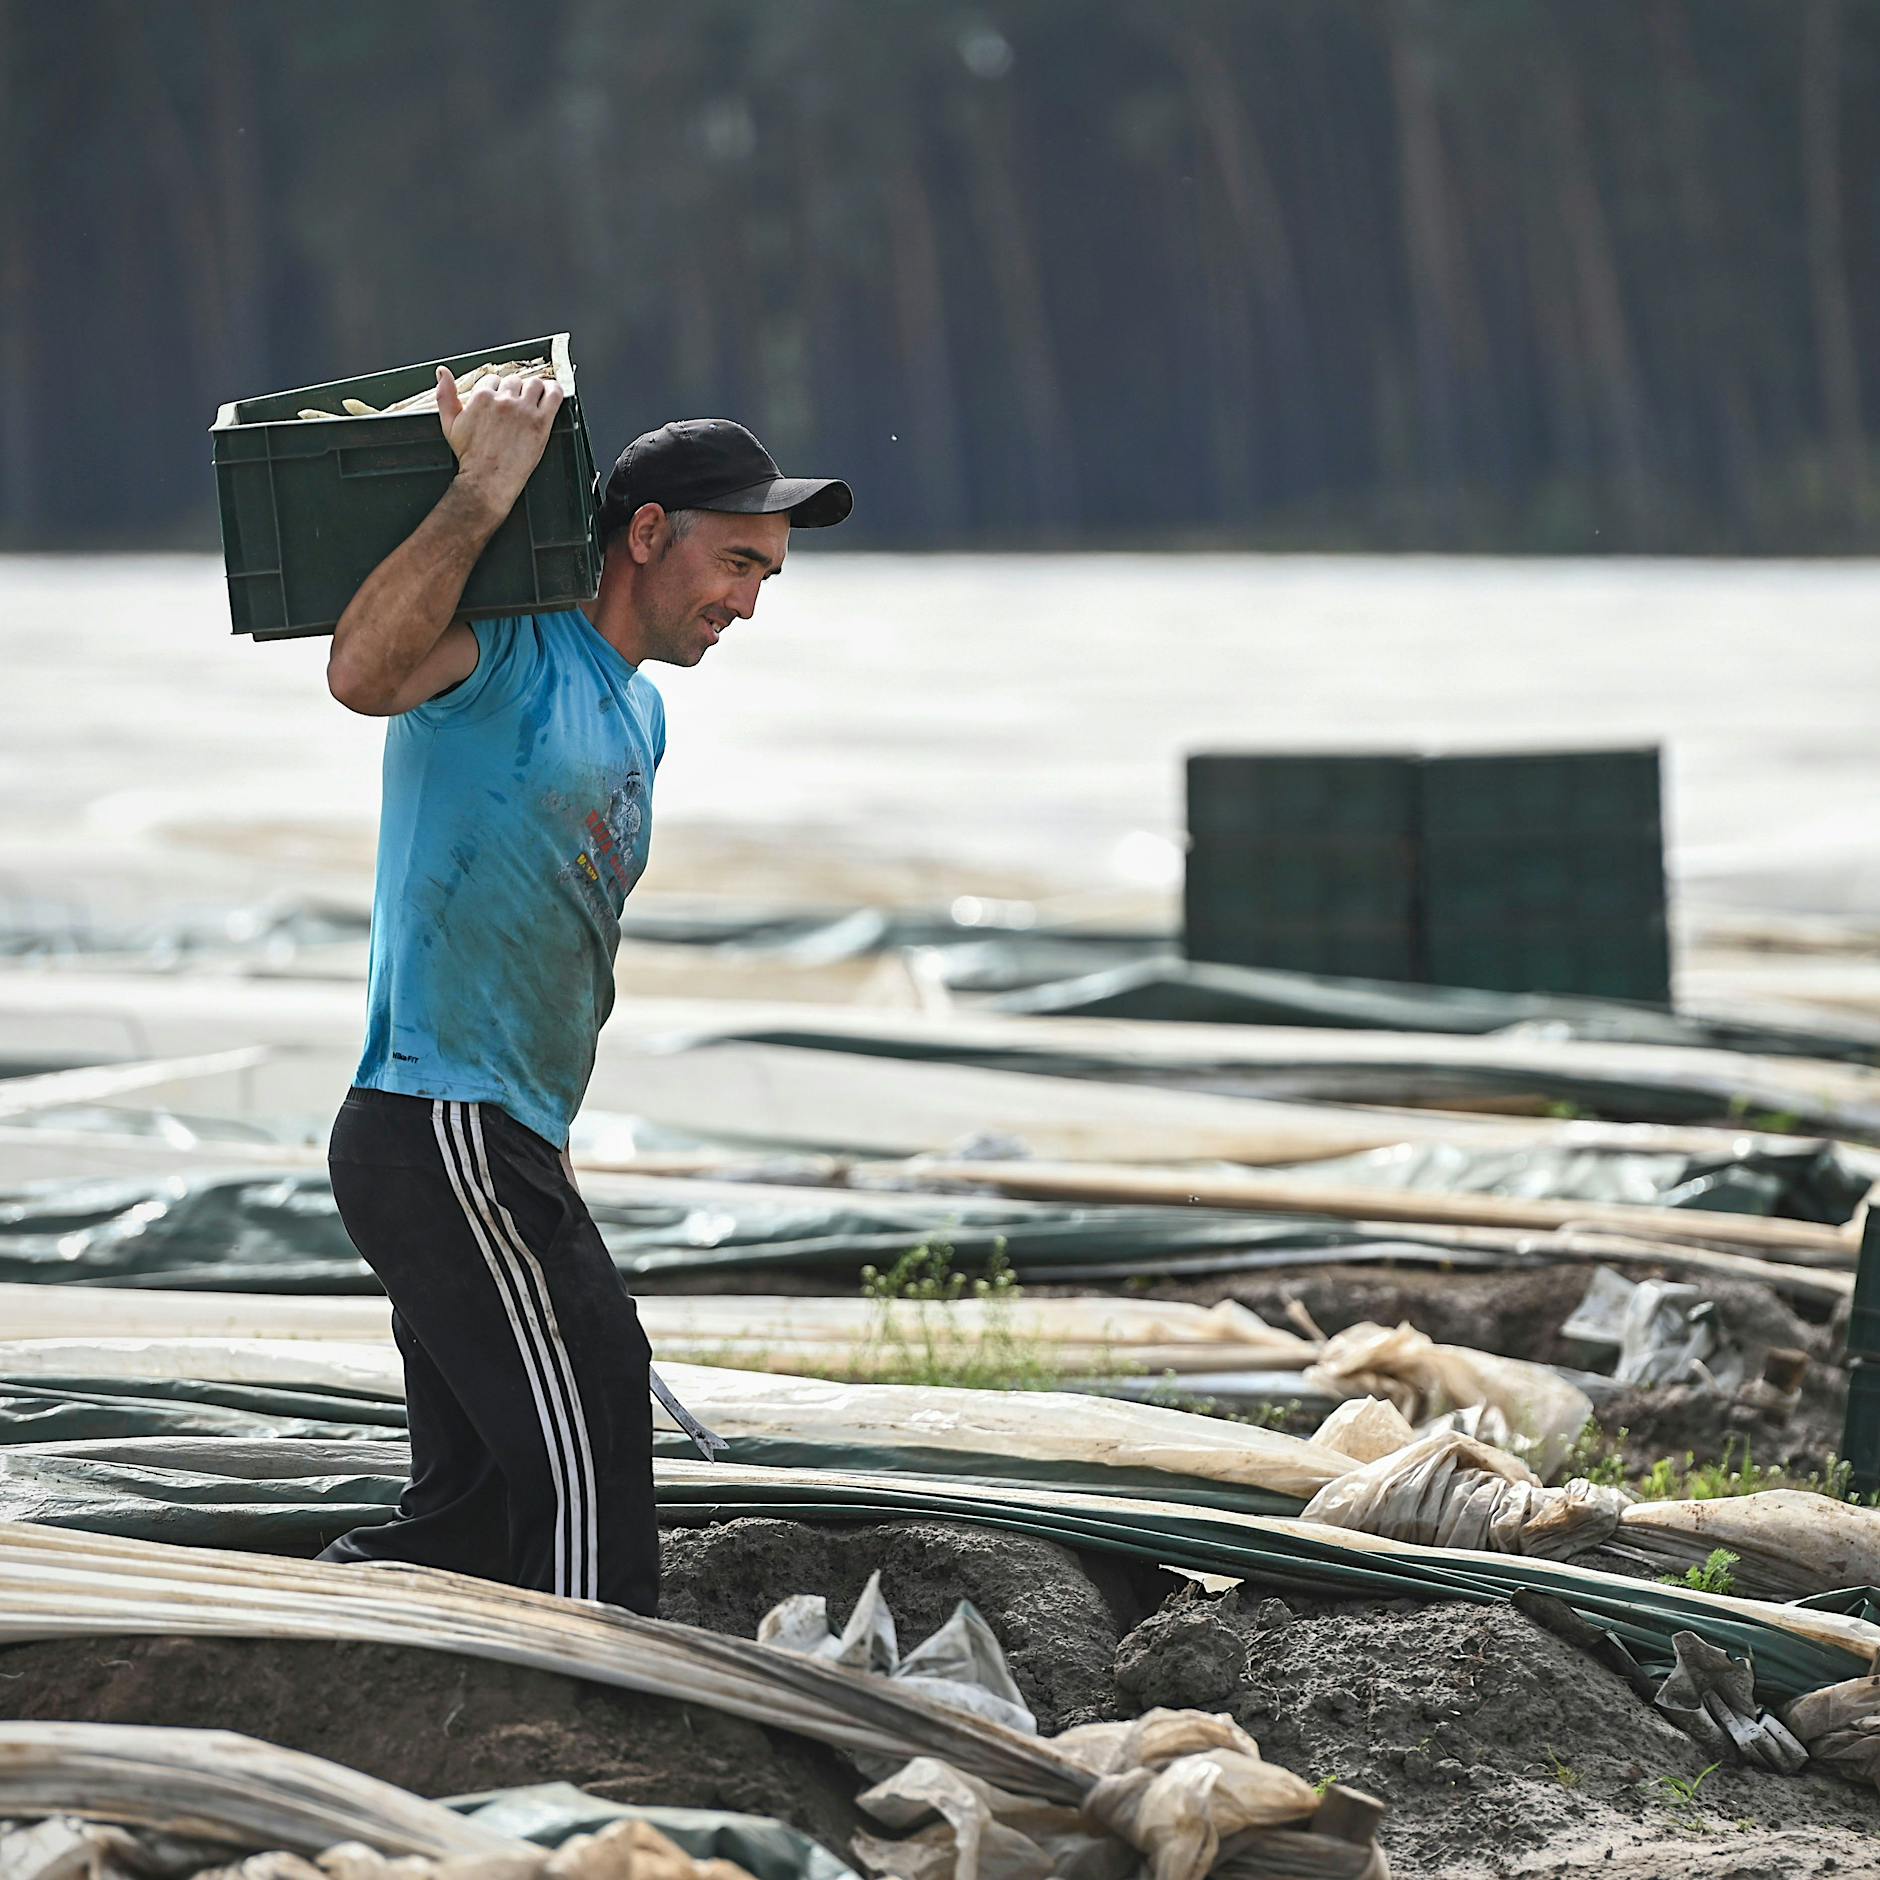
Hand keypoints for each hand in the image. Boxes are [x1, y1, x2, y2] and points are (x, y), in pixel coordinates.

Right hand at [435, 366, 563, 524]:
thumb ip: (445, 395)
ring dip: (533, 389)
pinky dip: (554, 390)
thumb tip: (442, 373)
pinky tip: (551, 393)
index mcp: (482, 396)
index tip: (499, 401)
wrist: (487, 479)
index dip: (496, 390)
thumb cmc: (470, 456)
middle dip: (514, 390)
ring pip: (534, 383)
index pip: (493, 379)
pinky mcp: (541, 422)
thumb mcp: (450, 423)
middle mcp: (504, 400)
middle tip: (514, 406)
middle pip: (514, 380)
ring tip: (532, 400)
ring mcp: (524, 410)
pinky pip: (554, 395)